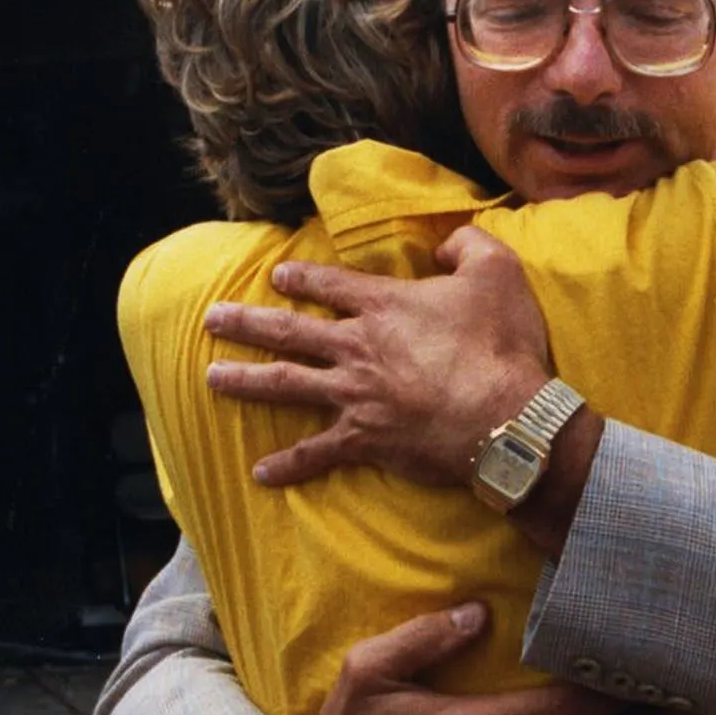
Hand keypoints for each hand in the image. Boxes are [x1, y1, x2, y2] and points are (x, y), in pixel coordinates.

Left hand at [203, 226, 549, 486]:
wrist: (505, 416)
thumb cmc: (501, 344)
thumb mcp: (498, 272)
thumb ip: (468, 244)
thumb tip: (446, 242)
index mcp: (384, 306)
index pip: (331, 286)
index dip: (302, 279)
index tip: (277, 276)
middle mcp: (357, 347)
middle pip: (289, 332)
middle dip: (247, 323)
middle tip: (212, 319)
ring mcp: (355, 395)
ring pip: (286, 384)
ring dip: (245, 380)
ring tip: (211, 378)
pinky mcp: (365, 438)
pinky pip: (317, 452)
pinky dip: (289, 463)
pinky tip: (260, 472)